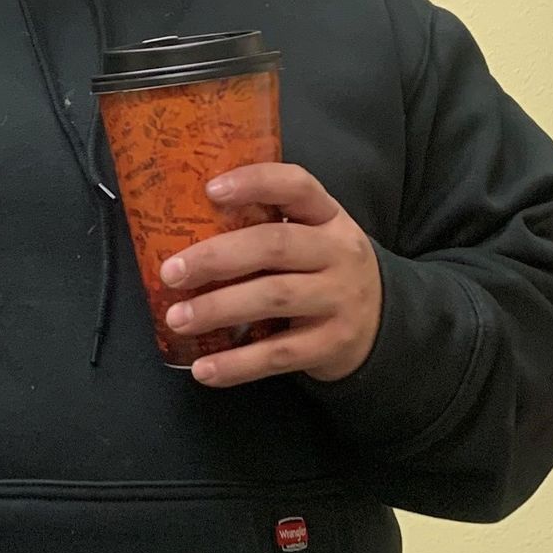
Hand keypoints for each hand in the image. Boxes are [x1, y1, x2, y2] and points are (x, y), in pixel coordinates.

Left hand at [158, 163, 382, 386]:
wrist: (381, 324)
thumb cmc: (320, 270)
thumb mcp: (308, 237)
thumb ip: (261, 227)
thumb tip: (177, 228)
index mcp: (326, 216)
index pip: (296, 185)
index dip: (255, 182)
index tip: (210, 189)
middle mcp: (338, 251)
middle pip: (274, 245)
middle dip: (216, 257)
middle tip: (171, 273)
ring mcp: (339, 298)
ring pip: (274, 297)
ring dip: (218, 309)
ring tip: (176, 319)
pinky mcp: (333, 343)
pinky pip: (280, 354)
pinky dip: (238, 364)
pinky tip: (204, 370)